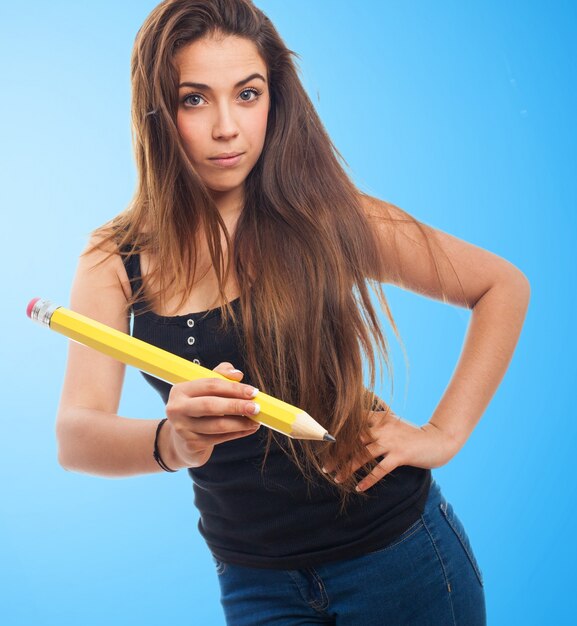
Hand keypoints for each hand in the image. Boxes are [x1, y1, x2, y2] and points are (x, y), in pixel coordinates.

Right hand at [161, 362, 260, 468]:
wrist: (181, 439)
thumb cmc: (198, 406)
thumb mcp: (205, 388)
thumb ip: (221, 374)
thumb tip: (237, 375)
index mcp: (180, 390)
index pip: (210, 385)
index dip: (234, 388)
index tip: (253, 392)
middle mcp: (178, 409)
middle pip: (211, 405)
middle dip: (237, 406)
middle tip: (256, 408)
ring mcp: (183, 428)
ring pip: (218, 425)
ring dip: (241, 423)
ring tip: (256, 421)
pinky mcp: (191, 445)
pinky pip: (219, 438)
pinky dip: (237, 434)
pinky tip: (248, 429)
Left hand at [322, 410, 459, 491]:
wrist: (437, 440)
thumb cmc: (412, 433)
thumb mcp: (393, 422)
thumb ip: (376, 422)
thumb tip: (355, 426)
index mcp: (379, 418)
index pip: (353, 423)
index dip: (337, 433)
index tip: (324, 444)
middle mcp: (383, 428)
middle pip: (353, 440)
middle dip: (337, 453)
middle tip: (324, 465)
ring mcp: (391, 442)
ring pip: (363, 455)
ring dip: (347, 468)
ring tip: (336, 478)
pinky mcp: (400, 455)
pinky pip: (380, 469)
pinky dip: (368, 479)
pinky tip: (359, 488)